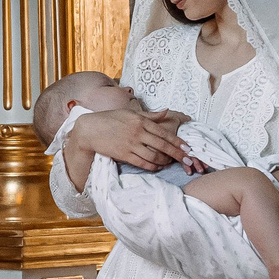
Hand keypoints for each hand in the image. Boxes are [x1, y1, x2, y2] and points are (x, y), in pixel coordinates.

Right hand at [67, 108, 190, 171]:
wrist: (89, 129)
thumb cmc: (109, 119)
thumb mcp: (130, 113)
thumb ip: (150, 115)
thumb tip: (167, 111)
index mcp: (141, 121)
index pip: (164, 133)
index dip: (178, 142)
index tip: (187, 148)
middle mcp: (138, 132)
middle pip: (163, 145)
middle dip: (178, 154)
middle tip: (189, 161)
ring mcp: (131, 144)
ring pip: (154, 155)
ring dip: (165, 161)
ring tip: (171, 163)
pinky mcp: (124, 154)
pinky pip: (142, 162)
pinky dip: (152, 166)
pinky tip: (157, 167)